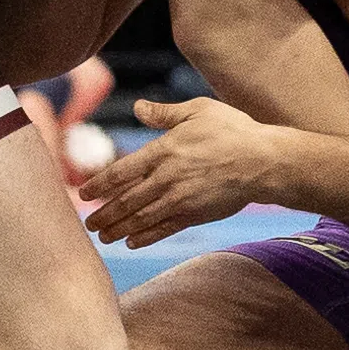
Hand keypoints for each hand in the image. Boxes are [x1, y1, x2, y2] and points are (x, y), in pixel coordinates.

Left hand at [80, 97, 275, 246]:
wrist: (264, 162)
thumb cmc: (233, 131)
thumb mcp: (198, 110)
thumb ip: (164, 113)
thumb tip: (137, 108)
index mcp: (163, 151)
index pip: (121, 171)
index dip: (99, 184)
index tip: (84, 193)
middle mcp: (167, 178)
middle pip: (126, 200)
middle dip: (104, 213)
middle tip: (88, 224)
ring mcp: (180, 199)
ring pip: (141, 218)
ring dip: (118, 228)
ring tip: (103, 236)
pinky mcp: (196, 214)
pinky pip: (164, 229)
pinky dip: (145, 237)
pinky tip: (132, 242)